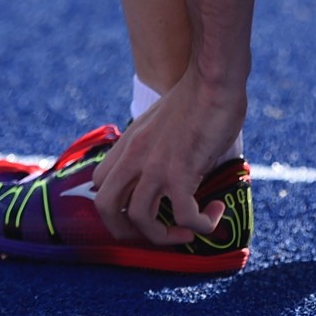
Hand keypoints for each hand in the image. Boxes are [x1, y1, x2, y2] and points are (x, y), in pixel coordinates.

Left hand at [93, 68, 244, 246]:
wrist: (213, 78)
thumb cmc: (200, 94)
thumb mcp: (164, 122)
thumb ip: (160, 147)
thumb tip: (179, 172)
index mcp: (129, 143)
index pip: (100, 182)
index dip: (116, 204)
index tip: (144, 209)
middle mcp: (134, 156)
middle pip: (105, 207)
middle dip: (126, 231)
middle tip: (156, 232)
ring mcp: (155, 165)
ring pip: (140, 220)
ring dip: (165, 237)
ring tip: (189, 231)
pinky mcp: (180, 172)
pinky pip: (184, 216)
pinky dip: (200, 224)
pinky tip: (215, 214)